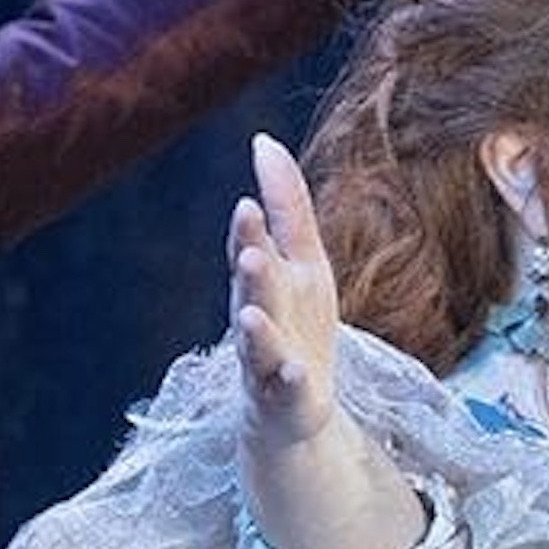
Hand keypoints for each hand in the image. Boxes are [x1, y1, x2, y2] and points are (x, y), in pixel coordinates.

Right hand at [231, 133, 342, 447]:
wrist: (290, 409)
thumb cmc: (296, 322)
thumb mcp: (301, 258)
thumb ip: (286, 202)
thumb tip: (263, 140)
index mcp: (263, 281)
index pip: (249, 249)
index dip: (248, 230)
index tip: (248, 204)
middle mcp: (258, 317)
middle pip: (250, 292)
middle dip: (249, 269)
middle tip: (248, 249)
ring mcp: (267, 361)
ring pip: (257, 343)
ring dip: (256, 329)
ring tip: (253, 315)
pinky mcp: (286, 398)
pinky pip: (285, 389)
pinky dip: (288, 380)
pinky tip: (295, 370)